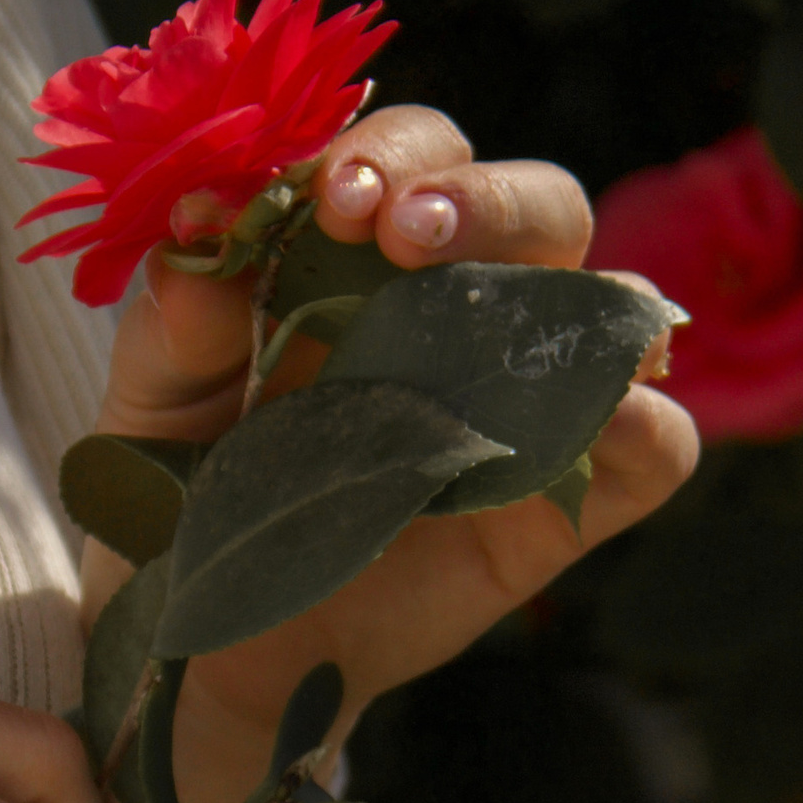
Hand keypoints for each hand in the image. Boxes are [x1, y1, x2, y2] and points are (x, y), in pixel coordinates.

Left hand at [83, 105, 700, 768]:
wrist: (210, 649)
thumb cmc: (186, 497)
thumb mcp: (152, 408)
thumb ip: (171, 324)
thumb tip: (200, 231)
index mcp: (367, 256)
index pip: (411, 158)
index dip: (384, 153)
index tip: (328, 194)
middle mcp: (467, 310)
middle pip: (534, 201)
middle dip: (480, 196)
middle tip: (402, 230)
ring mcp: (527, 403)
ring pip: (612, 300)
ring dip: (575, 285)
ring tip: (498, 316)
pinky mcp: (563, 507)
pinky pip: (651, 449)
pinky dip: (644, 426)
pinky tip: (601, 420)